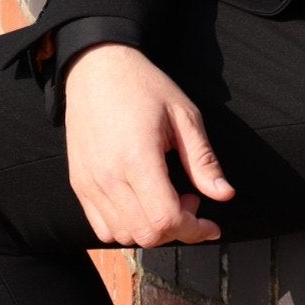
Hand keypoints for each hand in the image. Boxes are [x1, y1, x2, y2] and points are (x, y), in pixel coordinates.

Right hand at [63, 43, 234, 247]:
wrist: (96, 69)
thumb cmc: (143, 87)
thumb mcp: (184, 116)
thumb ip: (203, 160)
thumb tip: (225, 195)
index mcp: (137, 159)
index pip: (165, 220)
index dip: (194, 229)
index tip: (210, 222)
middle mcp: (108, 177)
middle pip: (147, 235)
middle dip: (178, 229)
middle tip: (190, 199)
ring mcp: (90, 184)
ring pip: (124, 236)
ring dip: (152, 230)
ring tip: (165, 198)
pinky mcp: (79, 185)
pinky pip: (102, 228)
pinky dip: (126, 227)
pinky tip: (141, 204)